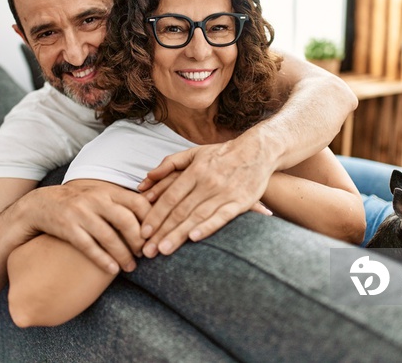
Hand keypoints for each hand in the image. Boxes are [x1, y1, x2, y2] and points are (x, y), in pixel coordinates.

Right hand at [26, 180, 150, 273]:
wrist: (40, 204)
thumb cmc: (78, 202)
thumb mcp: (99, 194)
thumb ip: (121, 201)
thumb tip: (153, 213)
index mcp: (107, 190)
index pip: (138, 202)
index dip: (151, 220)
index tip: (156, 236)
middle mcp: (95, 199)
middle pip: (126, 220)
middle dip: (139, 240)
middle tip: (146, 254)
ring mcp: (81, 213)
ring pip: (108, 237)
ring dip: (123, 255)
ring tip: (131, 267)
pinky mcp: (67, 228)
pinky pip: (89, 247)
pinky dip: (103, 260)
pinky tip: (113, 270)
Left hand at [137, 139, 273, 256]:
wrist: (258, 151)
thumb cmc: (222, 154)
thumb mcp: (194, 152)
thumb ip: (170, 164)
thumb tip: (147, 177)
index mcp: (195, 171)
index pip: (170, 197)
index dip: (156, 215)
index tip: (143, 232)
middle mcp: (207, 183)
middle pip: (180, 210)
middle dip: (162, 231)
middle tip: (148, 250)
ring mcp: (224, 193)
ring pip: (197, 217)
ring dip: (179, 234)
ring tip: (164, 250)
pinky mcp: (241, 202)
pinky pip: (222, 217)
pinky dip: (208, 227)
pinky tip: (194, 238)